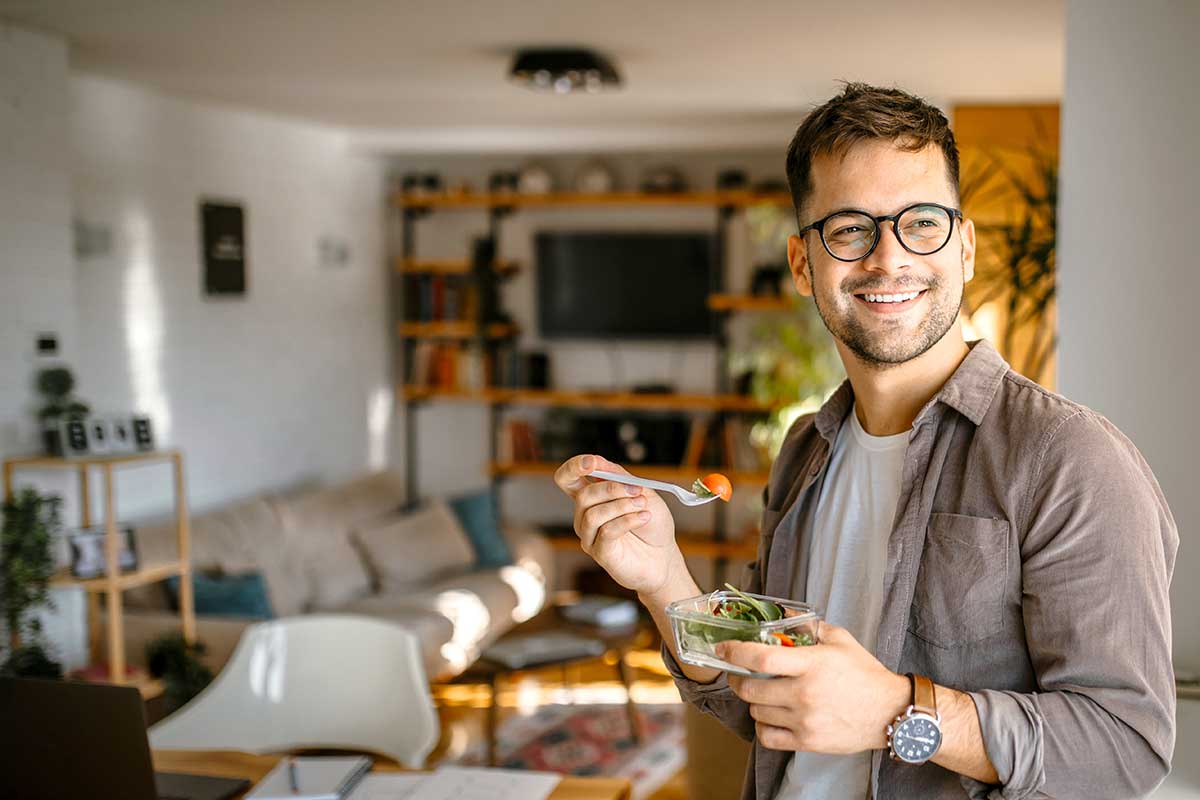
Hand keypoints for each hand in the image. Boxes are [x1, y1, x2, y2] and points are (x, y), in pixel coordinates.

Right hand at [553, 454, 683, 595]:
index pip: (567, 478)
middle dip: (611, 489)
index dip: (573, 467)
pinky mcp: (599, 553)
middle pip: (582, 495)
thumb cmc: (652, 523)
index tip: (592, 462)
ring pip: (593, 514)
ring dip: (622, 506)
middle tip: (637, 491)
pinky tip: (644, 518)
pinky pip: (606, 531)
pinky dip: (627, 521)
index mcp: (592, 497)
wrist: (664, 555)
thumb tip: (598, 462)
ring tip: (642, 507)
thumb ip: (619, 476)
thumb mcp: (641, 491)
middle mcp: (584, 515)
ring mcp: (590, 536)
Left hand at [721, 622, 909, 753]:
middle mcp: (804, 693)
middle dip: (738, 680)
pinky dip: (762, 727)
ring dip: (753, 702)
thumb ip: (811, 627)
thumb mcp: (841, 640)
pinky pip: (767, 737)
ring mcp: (804, 720)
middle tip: (739, 674)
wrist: (890, 712)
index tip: (722, 649)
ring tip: (763, 694)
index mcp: (810, 664)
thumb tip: (784, 615)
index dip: (734, 652)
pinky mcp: (807, 741)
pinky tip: (769, 717)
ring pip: (756, 712)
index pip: (760, 657)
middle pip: (750, 689)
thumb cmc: (865, 674)